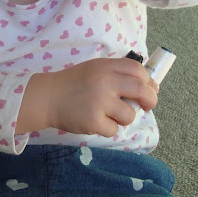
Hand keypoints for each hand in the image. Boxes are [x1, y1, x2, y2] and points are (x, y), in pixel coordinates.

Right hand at [17, 58, 158, 136]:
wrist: (47, 97)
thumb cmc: (72, 84)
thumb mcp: (94, 69)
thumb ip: (117, 74)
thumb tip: (150, 87)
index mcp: (106, 66)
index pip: (138, 70)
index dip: (148, 81)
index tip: (149, 90)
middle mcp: (105, 81)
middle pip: (141, 90)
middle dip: (150, 100)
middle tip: (146, 107)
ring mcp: (100, 101)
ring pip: (129, 115)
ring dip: (123, 118)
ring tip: (108, 115)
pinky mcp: (94, 120)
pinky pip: (114, 130)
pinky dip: (107, 128)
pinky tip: (95, 121)